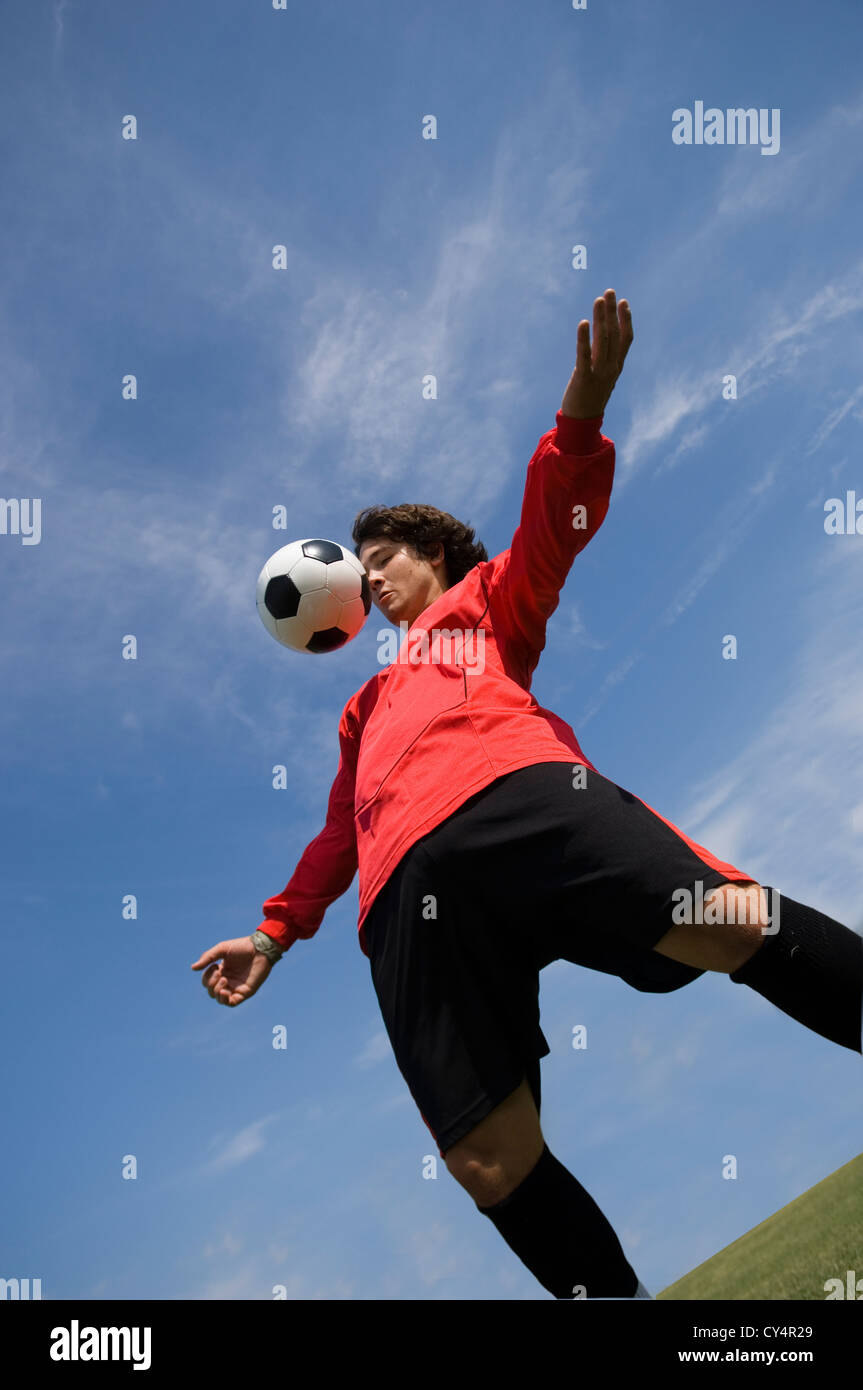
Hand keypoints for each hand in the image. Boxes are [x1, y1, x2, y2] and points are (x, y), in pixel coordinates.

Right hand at [190, 936, 273, 1006]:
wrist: (260, 949)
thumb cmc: (242, 946)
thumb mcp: (222, 949)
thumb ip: (208, 958)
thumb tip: (192, 968)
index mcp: (221, 971)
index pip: (207, 982)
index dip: (207, 977)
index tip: (215, 966)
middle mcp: (228, 981)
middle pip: (211, 991)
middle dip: (211, 983)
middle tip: (220, 972)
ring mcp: (236, 987)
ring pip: (219, 999)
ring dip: (216, 992)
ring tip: (224, 980)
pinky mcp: (245, 992)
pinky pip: (231, 1003)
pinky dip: (224, 999)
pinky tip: (225, 990)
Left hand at [560, 288, 632, 419]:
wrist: (582, 422)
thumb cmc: (590, 397)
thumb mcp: (602, 376)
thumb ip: (604, 359)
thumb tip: (602, 340)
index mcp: (617, 366)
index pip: (626, 339)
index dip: (625, 319)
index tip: (622, 302)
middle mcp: (611, 368)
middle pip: (614, 335)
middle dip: (611, 312)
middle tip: (609, 291)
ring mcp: (599, 373)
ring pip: (602, 341)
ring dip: (601, 319)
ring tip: (598, 301)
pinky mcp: (584, 379)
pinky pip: (584, 355)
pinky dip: (584, 338)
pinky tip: (584, 322)